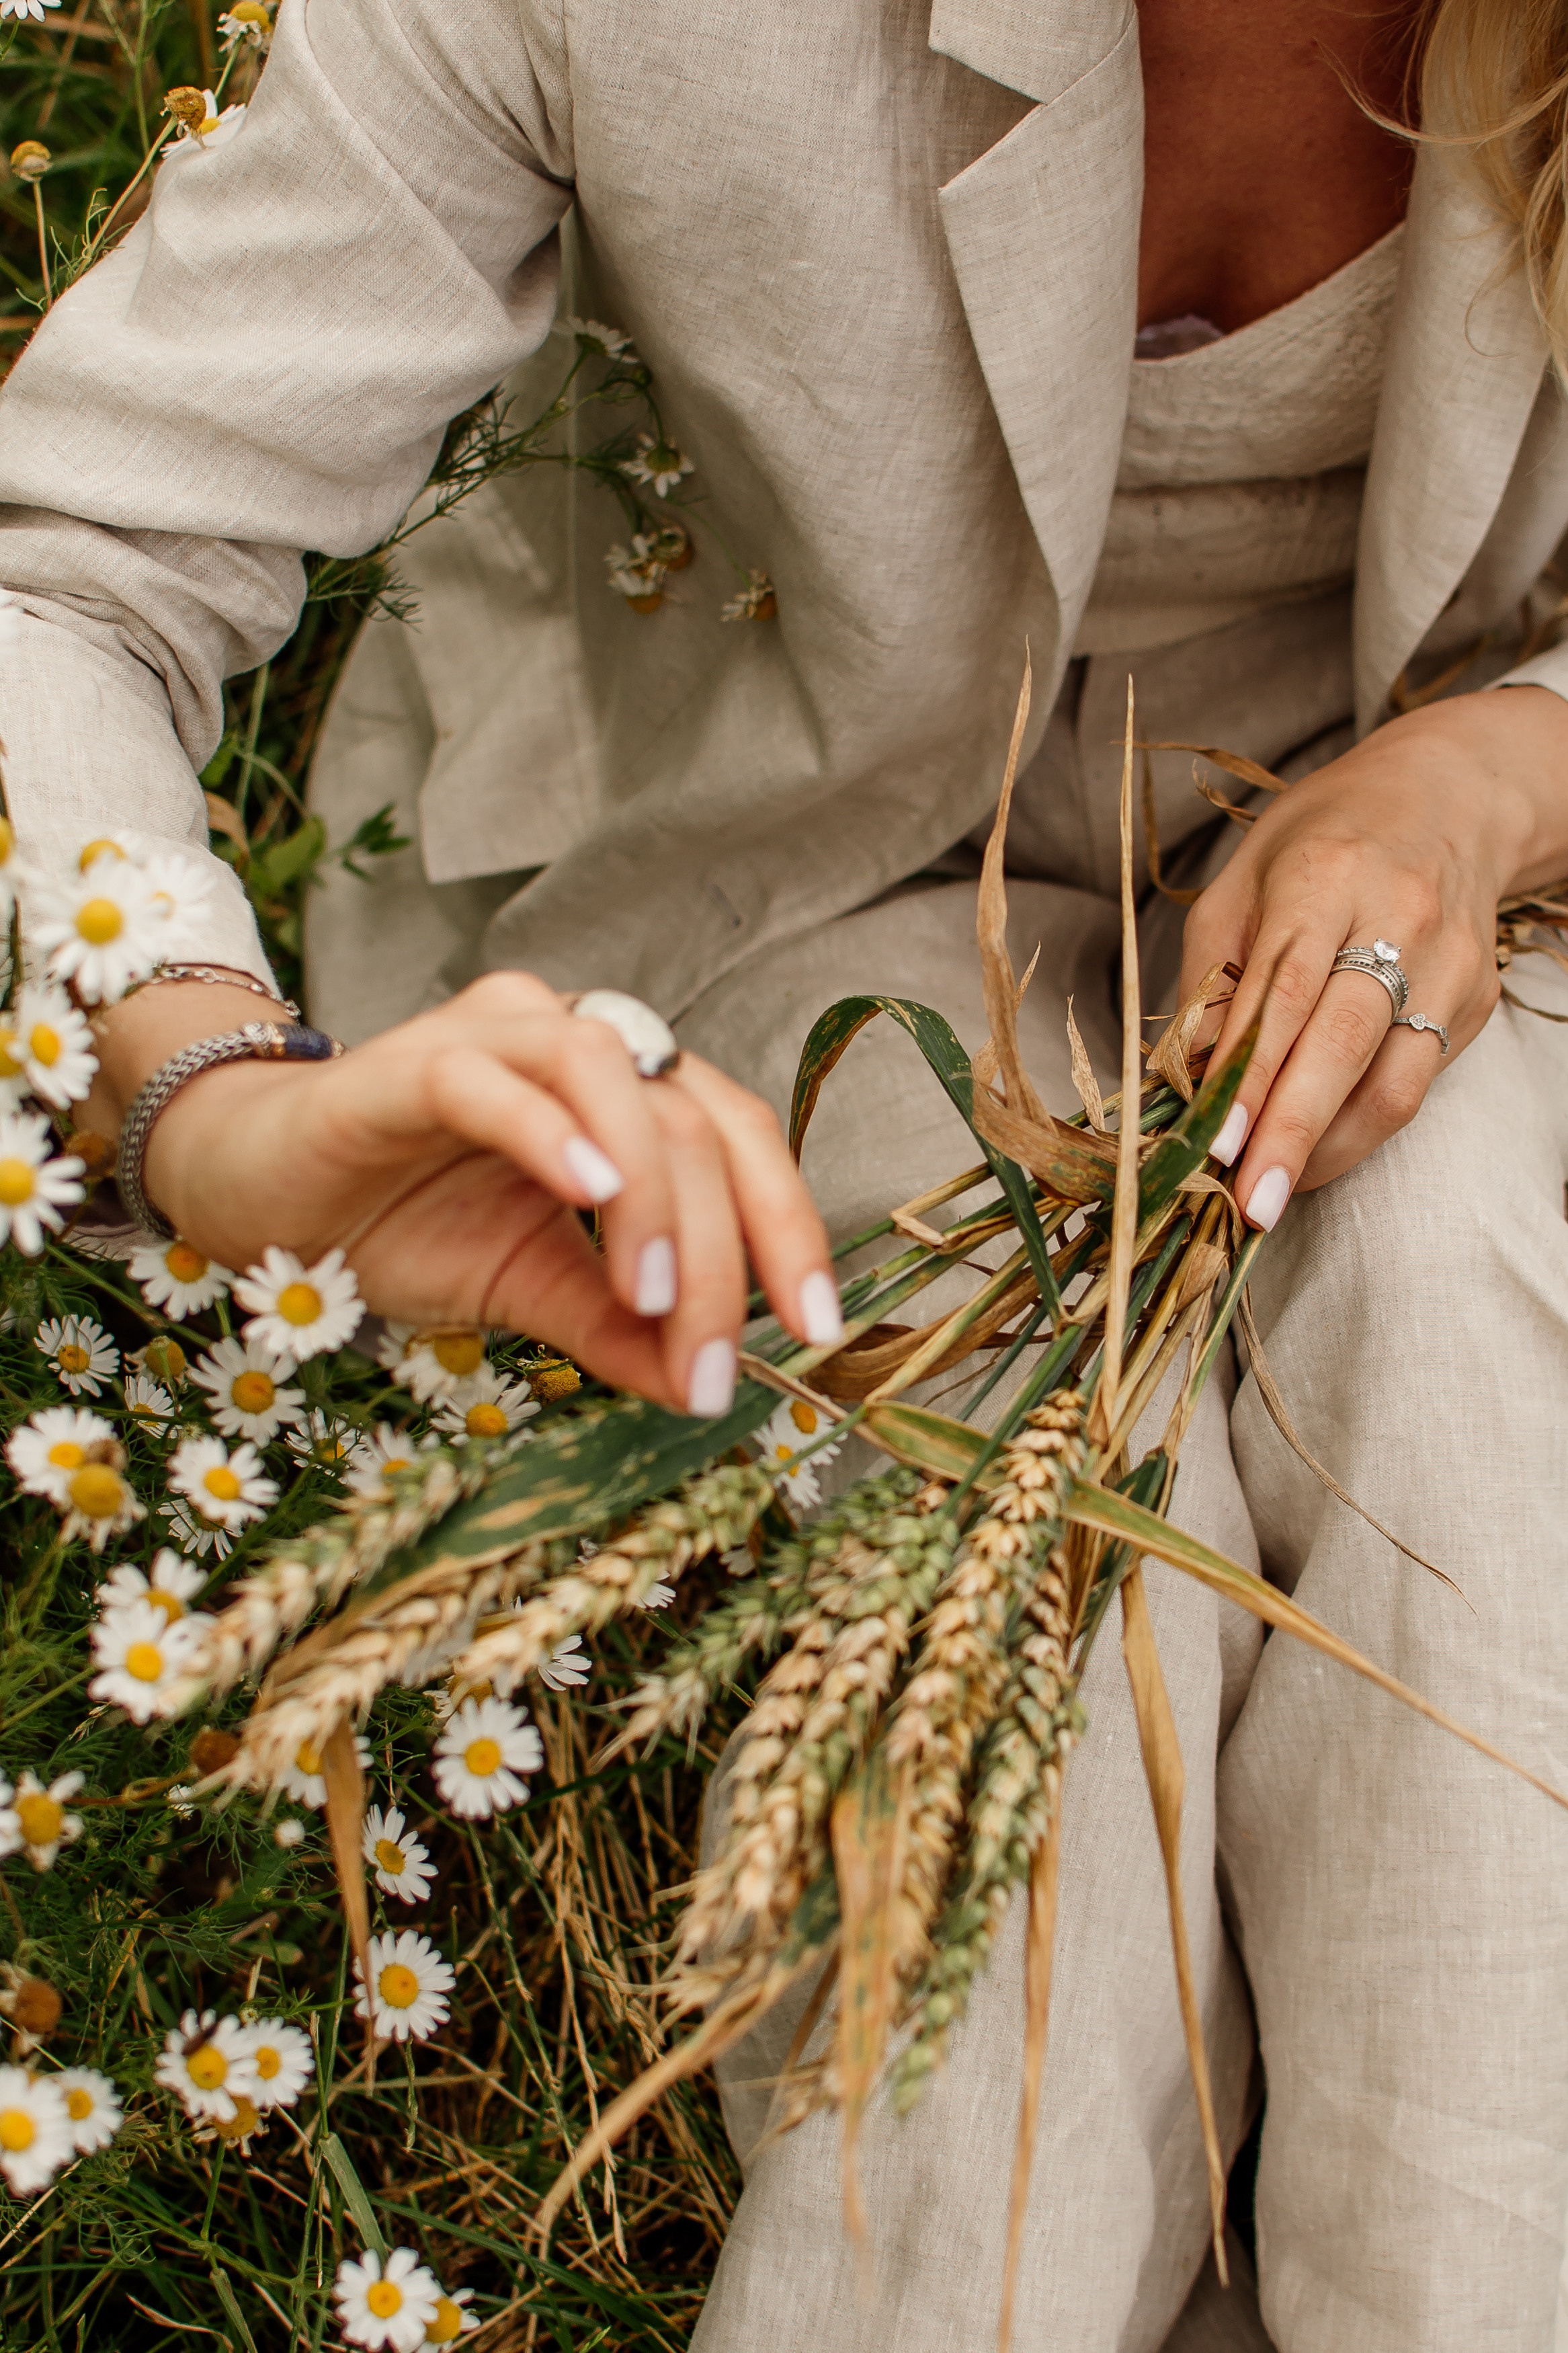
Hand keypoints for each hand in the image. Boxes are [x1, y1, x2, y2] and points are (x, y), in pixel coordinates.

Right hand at [91, 970, 841, 1414]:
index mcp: (620, 1092)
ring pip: (608, 1075)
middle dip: (722, 1243)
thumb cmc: (396, 1226)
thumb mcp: (529, 1290)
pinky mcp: (407, 1063)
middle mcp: (571, 1041)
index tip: (813, 1326)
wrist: (259, 1199)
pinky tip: (585, 1192)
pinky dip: (548, 1131)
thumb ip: (619, 1329)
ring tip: (650, 1295)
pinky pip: (491, 1077)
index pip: (735, 1135)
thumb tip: (703, 1389)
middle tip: (712, 1355)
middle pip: (688, 1114)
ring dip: (650, 1191)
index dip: (787, 1223)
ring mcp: (491, 1037)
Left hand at [1177, 686, 1567, 1227]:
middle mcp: (1399, 919)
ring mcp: (1450, 965)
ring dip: (1327, 1152)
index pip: (1283, 994)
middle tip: (1246, 1204)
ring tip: (1273, 1193)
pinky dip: (1358, 1129)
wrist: (1451, 798)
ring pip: (1393, 1083)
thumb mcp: (1241, 881)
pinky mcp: (1478, 1000)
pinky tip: (1314, 1151)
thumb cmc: (1322, 839)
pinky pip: (1415, 1083)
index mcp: (1326, 876)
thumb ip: (1211, 976)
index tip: (1213, 1147)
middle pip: (1342, 1047)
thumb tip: (1184, 1076)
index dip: (1248, 1078)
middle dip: (1290, 1136)